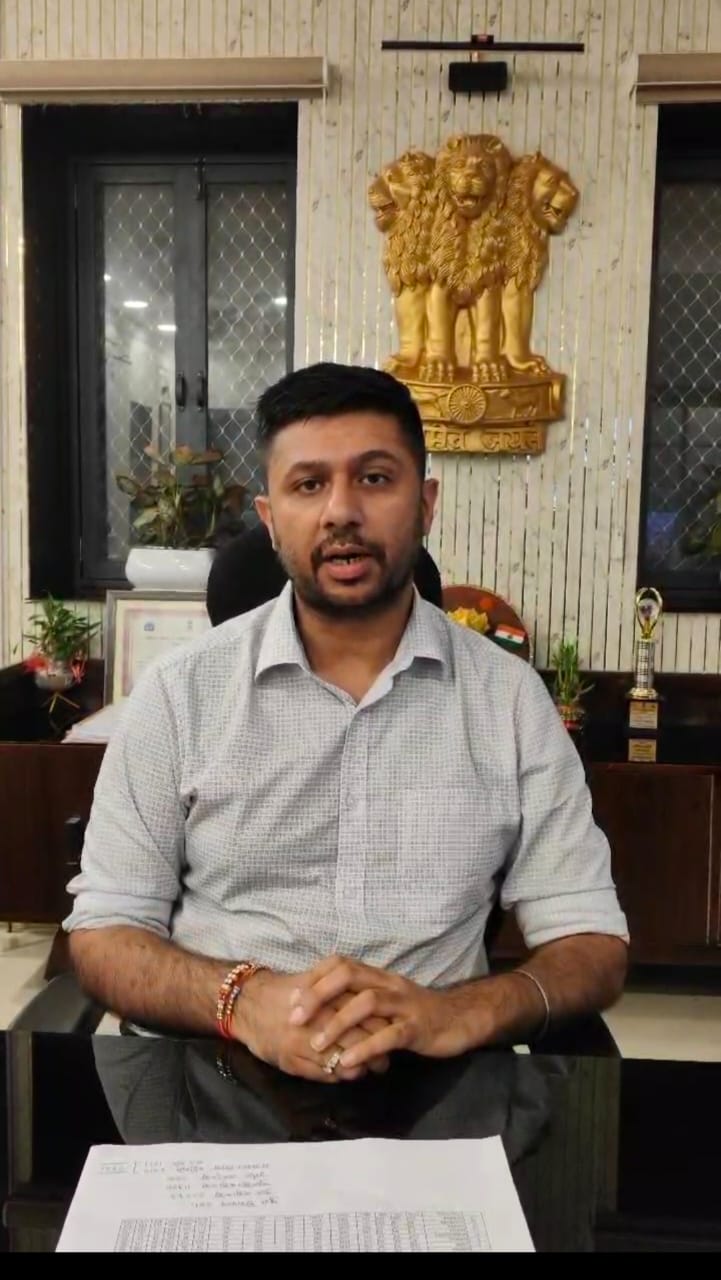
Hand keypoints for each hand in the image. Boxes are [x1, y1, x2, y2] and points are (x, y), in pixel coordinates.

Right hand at [232, 968, 391, 1083]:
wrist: (247, 1002)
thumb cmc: (287, 991)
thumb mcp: (316, 982)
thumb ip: (341, 993)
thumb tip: (373, 1008)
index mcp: (326, 997)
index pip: (365, 1017)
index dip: (382, 1029)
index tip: (390, 1035)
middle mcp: (315, 1020)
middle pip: (357, 1041)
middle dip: (375, 1054)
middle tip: (385, 1060)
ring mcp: (301, 1043)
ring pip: (341, 1062)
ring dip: (358, 1069)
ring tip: (367, 1070)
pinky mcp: (290, 1061)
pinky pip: (321, 1075)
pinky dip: (337, 1077)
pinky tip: (344, 1074)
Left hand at [289, 957, 480, 1070]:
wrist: (460, 1020)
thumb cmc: (417, 1013)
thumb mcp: (385, 1002)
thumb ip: (358, 1001)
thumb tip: (321, 1009)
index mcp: (378, 976)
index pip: (340, 964)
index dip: (314, 978)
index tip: (291, 999)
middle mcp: (388, 983)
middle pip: (348, 976)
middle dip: (317, 995)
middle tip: (294, 1018)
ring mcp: (404, 1004)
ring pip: (366, 1003)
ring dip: (337, 1023)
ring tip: (316, 1044)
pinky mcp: (417, 1027)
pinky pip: (389, 1035)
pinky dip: (365, 1048)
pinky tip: (348, 1061)